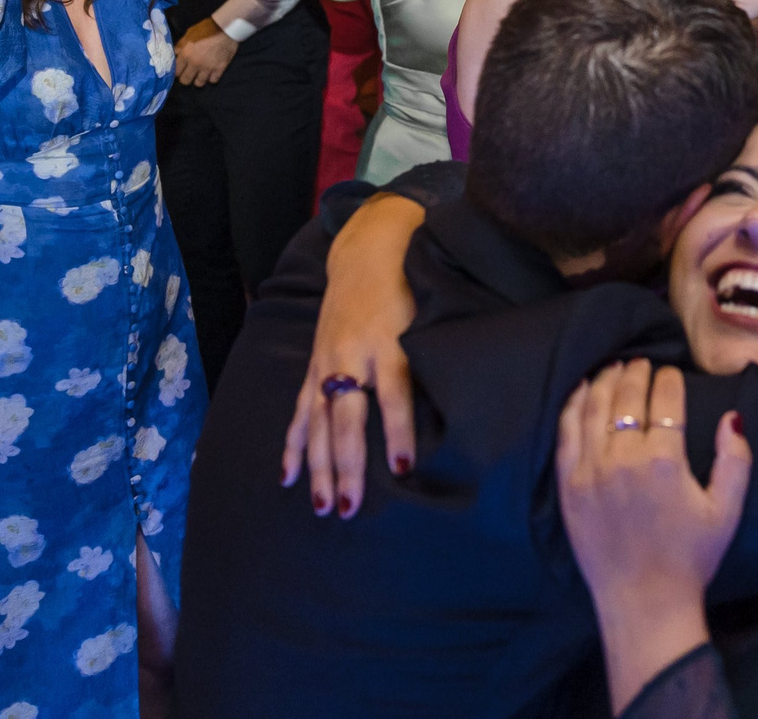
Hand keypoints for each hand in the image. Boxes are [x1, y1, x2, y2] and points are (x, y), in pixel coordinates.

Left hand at [172, 21, 238, 85]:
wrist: (225, 27)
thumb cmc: (206, 28)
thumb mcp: (189, 33)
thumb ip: (180, 45)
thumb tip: (174, 54)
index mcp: (186, 54)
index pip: (176, 72)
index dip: (178, 72)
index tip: (180, 70)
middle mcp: (195, 63)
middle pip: (185, 81)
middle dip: (186, 78)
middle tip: (189, 74)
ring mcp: (208, 67)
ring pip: (199, 83)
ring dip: (198, 79)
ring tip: (200, 74)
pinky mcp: (220, 68)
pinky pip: (213, 80)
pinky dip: (211, 78)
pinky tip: (211, 73)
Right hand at [282, 198, 421, 514]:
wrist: (368, 251)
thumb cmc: (410, 288)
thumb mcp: (427, 315)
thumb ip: (436, 356)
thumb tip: (469, 402)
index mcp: (388, 342)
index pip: (395, 395)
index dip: (398, 432)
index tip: (402, 469)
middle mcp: (353, 355)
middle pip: (349, 418)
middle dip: (349, 465)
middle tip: (352, 506)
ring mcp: (328, 361)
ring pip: (320, 423)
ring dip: (320, 468)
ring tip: (325, 507)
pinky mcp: (315, 364)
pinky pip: (301, 411)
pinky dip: (294, 445)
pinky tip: (288, 478)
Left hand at [557, 361, 749, 619]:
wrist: (644, 602)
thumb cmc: (690, 558)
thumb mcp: (726, 510)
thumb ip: (735, 460)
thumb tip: (732, 416)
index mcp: (664, 461)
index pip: (665, 401)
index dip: (668, 379)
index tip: (670, 371)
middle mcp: (623, 459)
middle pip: (626, 397)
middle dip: (635, 373)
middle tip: (640, 361)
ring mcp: (591, 471)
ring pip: (593, 407)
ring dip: (604, 381)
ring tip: (613, 367)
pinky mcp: (569, 486)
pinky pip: (566, 433)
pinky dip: (573, 406)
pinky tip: (580, 391)